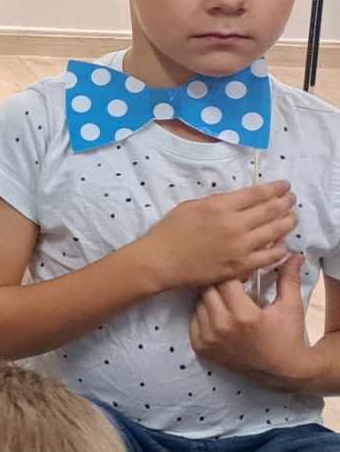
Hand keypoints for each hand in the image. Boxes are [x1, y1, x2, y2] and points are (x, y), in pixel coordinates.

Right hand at [148, 182, 296, 289]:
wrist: (160, 262)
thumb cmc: (170, 231)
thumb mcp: (190, 206)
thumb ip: (218, 202)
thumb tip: (241, 201)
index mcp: (220, 206)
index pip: (257, 194)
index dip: (275, 188)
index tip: (285, 185)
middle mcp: (235, 224)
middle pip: (271, 210)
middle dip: (286, 202)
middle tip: (292, 199)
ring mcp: (241, 247)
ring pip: (276, 231)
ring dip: (288, 222)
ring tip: (292, 217)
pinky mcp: (241, 266)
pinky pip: (270, 256)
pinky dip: (279, 247)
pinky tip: (281, 243)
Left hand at [191, 255, 312, 387]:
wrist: (281, 371)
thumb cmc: (287, 336)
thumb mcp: (290, 307)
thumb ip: (288, 279)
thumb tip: (293, 255)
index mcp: (243, 315)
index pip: (225, 279)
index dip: (232, 272)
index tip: (242, 274)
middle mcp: (221, 327)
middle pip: (208, 289)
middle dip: (220, 283)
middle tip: (233, 285)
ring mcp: (208, 339)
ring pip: (199, 303)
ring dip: (211, 298)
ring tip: (228, 301)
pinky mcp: (200, 347)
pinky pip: (194, 319)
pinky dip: (204, 314)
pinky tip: (220, 316)